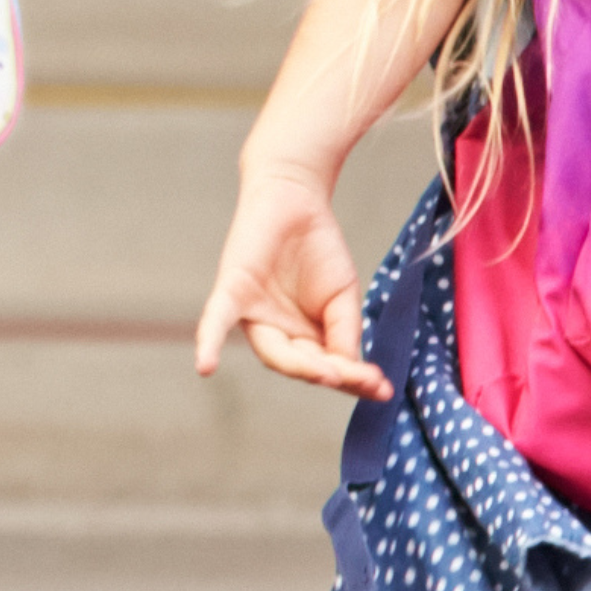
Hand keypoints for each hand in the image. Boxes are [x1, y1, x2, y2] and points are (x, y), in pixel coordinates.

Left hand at [191, 166, 386, 402]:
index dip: (353, 380)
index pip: (327, 368)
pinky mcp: (232, 292)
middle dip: (333, 374)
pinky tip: (206, 367)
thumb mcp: (344, 296)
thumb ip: (344, 331)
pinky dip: (210, 343)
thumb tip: (347, 367)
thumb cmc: (319, 250)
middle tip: (366, 381)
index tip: (384, 390)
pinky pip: (217, 321)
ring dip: (301, 366)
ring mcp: (253, 316)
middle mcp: (275, 334)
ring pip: (274, 352)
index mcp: (303, 339)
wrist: (298, 199)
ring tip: (328, 374)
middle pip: (301, 366)